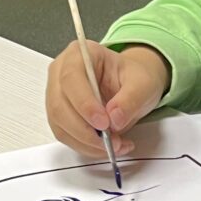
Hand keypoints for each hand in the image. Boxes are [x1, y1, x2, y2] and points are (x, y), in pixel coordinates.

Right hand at [46, 42, 170, 157]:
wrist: (132, 85)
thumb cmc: (133, 77)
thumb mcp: (143, 83)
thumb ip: (131, 99)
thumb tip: (115, 118)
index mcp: (81, 54)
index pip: (71, 78)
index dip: (84, 104)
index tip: (103, 123)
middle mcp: (62, 72)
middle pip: (60, 105)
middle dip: (86, 130)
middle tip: (112, 141)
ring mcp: (57, 94)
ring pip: (60, 124)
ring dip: (86, 142)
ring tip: (115, 145)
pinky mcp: (60, 115)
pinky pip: (65, 135)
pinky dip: (85, 146)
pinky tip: (104, 146)